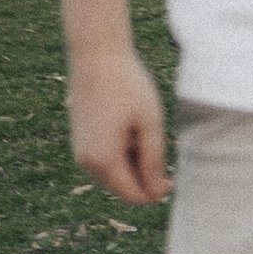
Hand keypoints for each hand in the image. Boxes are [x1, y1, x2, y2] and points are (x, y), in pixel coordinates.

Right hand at [67, 44, 171, 203]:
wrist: (96, 57)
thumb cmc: (127, 86)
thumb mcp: (150, 123)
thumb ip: (153, 161)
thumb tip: (156, 193)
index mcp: (104, 161)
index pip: (134, 196)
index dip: (156, 191)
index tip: (172, 174)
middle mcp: (86, 163)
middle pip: (123, 189)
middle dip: (143, 176)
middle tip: (155, 141)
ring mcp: (80, 153)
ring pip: (114, 177)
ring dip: (132, 165)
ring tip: (140, 131)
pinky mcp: (80, 143)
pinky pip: (104, 162)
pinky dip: (120, 155)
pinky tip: (128, 128)